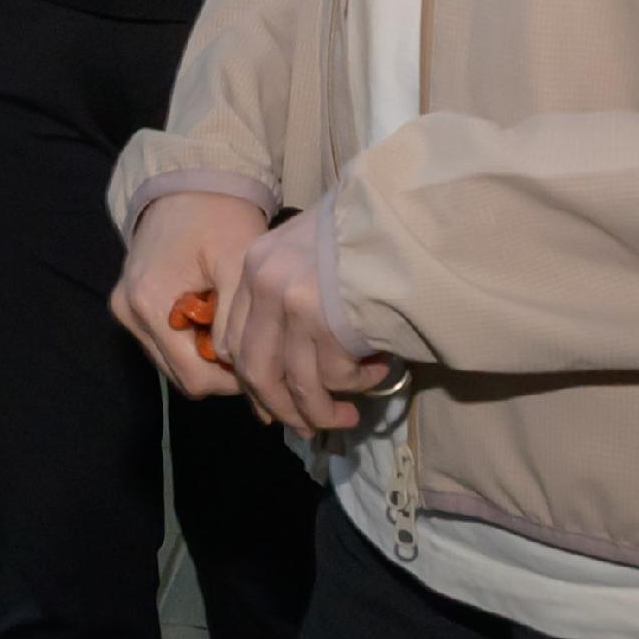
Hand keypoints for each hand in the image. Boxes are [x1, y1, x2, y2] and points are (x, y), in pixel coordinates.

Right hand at [113, 189, 268, 398]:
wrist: (188, 183)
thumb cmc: (219, 218)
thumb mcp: (238, 262)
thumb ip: (234, 319)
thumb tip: (237, 366)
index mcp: (149, 303)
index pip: (193, 375)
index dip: (231, 379)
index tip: (260, 361)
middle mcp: (127, 312)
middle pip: (179, 373)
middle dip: (218, 369)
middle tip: (251, 347)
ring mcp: (124, 309)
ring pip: (171, 361)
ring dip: (203, 355)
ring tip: (232, 331)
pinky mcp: (127, 302)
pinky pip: (163, 341)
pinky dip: (189, 340)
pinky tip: (213, 319)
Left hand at [218, 213, 391, 433]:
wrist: (404, 211)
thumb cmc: (364, 225)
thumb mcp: (310, 243)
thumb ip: (288, 288)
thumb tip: (286, 358)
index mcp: (256, 263)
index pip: (234, 339)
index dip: (251, 381)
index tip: (273, 401)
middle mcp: (267, 284)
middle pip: (257, 370)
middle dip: (282, 408)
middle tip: (305, 427)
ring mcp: (296, 306)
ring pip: (297, 385)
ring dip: (322, 412)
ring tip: (346, 417)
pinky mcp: (329, 324)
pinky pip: (336, 377)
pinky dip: (356, 384)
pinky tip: (378, 371)